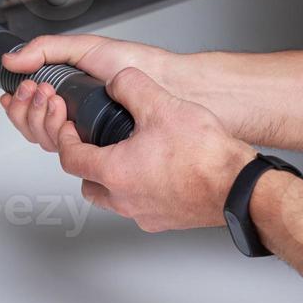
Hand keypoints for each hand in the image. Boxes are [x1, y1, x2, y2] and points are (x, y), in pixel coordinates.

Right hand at [0, 35, 188, 152]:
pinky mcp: (101, 151)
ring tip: (53, 97)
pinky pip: (69, 154)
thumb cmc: (139, 64)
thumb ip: (47, 49)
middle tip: (40, 91)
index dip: (18, 104)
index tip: (19, 89)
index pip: (32, 111)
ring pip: (47, 142)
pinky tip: (66, 120)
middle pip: (34, 129)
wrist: (170, 82)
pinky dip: (59, 135)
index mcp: (71, 97)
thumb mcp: (86, 48)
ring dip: (41, 119)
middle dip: (28, 109)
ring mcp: (89, 137)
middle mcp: (77, 120)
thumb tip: (12, 60)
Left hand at [32, 67, 256, 233]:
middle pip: (87, 185)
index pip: (70, 158)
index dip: (64, 138)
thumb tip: (118, 81)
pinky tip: (155, 173)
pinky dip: (139, 191)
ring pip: (113, 200)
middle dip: (85, 164)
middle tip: (93, 145)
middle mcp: (124, 200)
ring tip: (126, 158)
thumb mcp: (161, 105)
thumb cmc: (204, 156)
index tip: (68, 127)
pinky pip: (140, 208)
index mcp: (114, 172)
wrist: (238, 187)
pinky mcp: (165, 221)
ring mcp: (145, 214)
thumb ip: (131, 86)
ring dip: (112, 181)